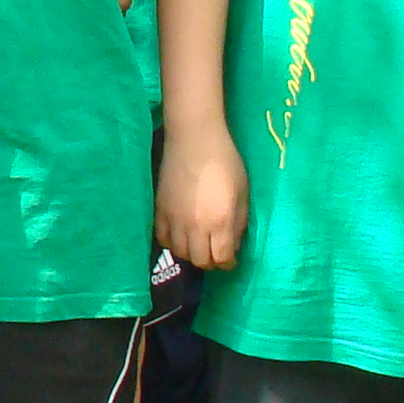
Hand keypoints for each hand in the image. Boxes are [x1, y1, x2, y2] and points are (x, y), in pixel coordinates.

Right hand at [156, 122, 249, 271]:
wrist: (194, 139)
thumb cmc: (226, 162)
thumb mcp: (243, 193)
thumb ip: (240, 223)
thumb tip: (234, 244)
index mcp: (220, 221)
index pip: (221, 259)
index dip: (229, 263)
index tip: (231, 259)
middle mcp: (195, 226)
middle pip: (200, 261)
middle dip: (211, 262)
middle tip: (216, 253)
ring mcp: (174, 219)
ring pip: (180, 253)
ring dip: (192, 253)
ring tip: (199, 244)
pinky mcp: (159, 210)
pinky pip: (163, 239)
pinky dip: (173, 243)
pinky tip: (181, 235)